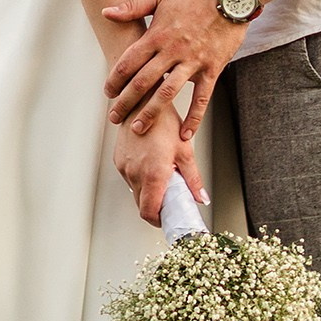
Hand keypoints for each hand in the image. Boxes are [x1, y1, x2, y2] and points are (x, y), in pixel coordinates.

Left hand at [102, 0, 239, 138]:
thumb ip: (132, 7)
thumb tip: (106, 11)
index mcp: (157, 35)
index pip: (129, 62)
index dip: (115, 79)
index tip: (108, 92)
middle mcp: (172, 51)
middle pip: (143, 82)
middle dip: (125, 102)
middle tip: (114, 116)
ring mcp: (192, 62)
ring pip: (168, 94)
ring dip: (151, 113)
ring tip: (138, 128)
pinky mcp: (212, 69)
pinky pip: (202, 98)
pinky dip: (194, 117)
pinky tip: (185, 133)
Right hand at [113, 108, 204, 226]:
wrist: (143, 100)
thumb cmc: (163, 122)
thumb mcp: (185, 150)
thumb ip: (193, 178)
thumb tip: (201, 197)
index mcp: (153, 174)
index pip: (149, 212)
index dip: (158, 221)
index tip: (167, 219)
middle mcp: (135, 173)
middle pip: (141, 205)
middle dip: (155, 207)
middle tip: (169, 200)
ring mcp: (124, 167)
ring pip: (135, 191)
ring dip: (147, 192)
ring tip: (161, 176)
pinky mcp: (118, 160)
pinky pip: (128, 178)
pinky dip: (139, 179)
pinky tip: (150, 164)